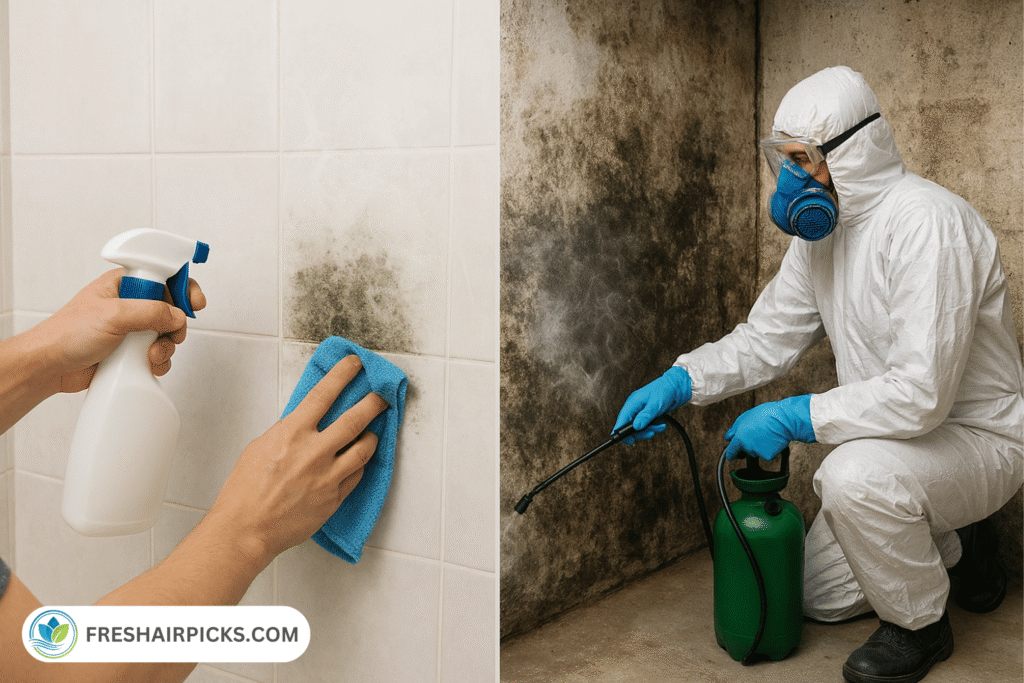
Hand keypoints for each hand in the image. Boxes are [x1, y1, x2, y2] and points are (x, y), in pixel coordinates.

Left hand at [29, 268, 206, 392]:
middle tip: (170, 334)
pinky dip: (159, 361)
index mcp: (124, 284)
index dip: (185, 287)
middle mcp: (131, 304)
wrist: (50, 367)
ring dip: (167, 347)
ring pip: (168, 334)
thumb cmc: (68, 334)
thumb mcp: (114, 315)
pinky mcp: (132, 351)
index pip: (165, 276)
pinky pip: (159, 354)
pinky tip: (146, 365)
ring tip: (151, 355)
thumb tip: (178, 317)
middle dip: (176, 325)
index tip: (195, 302)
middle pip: (173, 309)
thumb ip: (151, 312)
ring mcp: (132, 329)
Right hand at [207, 355, 388, 563]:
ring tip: (373, 431)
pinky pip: (356, 475)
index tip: (355, 363)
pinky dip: (358, 465)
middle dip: (374, 402)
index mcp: (292, 433)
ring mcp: (328, 476)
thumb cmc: (246, 490)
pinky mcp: (335, 497)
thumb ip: (288, 431)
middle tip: (382, 395)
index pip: (324, 394)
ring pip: (364, 448)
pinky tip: (356, 461)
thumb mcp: (260, 447)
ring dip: (372, 436)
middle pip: (355, 418)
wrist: (247, 529)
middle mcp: (314, 452)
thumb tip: (307, 421)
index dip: (342, 374)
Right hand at [612, 366, 691, 444]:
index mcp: (632, 403)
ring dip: (650, 430)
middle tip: (652, 432)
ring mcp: (640, 411)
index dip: (621, 432)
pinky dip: (654, 427)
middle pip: (630, 427)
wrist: (676, 387)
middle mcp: (634, 408)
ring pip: (639, 428)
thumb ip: (645, 416)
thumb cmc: (665, 390)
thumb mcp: (655, 404)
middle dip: (641, 432)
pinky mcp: (647, 415)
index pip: (621, 419)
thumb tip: (636, 427)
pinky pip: (647, 426)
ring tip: (660, 426)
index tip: (628, 441)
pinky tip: (661, 423)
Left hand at [723, 394, 814, 460]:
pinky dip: (770, 449)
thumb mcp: (745, 417)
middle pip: (745, 451)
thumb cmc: (766, 415)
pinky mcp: (768, 456)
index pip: (730, 452)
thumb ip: (735, 429)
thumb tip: (729, 437)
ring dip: (760, 446)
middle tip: (758, 435)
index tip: (733, 454)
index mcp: (739, 438)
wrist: (784, 419)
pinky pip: (767, 454)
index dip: (732, 453)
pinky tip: (773, 439)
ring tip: (767, 433)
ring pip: (756, 452)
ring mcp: (757, 453)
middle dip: (749, 445)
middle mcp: (747, 447)